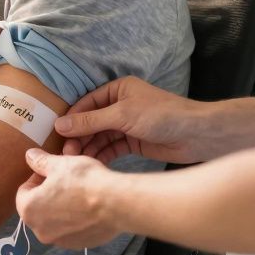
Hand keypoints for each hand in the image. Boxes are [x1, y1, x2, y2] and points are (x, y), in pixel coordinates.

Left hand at [16, 148, 119, 248]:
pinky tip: (88, 207)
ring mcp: (60, 240)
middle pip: (38, 207)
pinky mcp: (79, 245)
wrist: (116, 203)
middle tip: (64, 181)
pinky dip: (76, 220)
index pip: (23, 192)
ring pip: (54, 220)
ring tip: (78, 192)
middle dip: (48, 194)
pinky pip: (71, 230)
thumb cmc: (85, 182)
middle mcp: (40, 230)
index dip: (36, 178)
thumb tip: (30, 156)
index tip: (50, 172)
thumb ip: (40, 162)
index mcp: (29, 210)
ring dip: (61, 207)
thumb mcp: (59, 164)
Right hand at [54, 76, 208, 165]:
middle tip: (66, 153)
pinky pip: (111, 148)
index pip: (86, 104)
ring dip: (88, 148)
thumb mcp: (122, 115)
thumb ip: (90, 121)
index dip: (72, 119)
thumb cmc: (162, 115)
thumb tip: (59, 125)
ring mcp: (126, 124)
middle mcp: (120, 105)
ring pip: (100, 136)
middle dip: (79, 137)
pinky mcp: (133, 142)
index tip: (57, 135)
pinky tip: (92, 164)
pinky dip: (101, 155)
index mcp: (117, 90)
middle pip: (91, 122)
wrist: (197, 135)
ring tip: (77, 161)